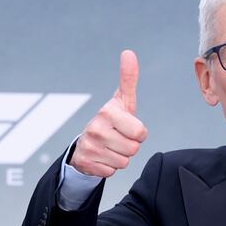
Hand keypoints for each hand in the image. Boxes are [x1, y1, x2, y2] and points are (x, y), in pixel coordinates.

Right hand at [69, 50, 146, 176]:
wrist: (85, 143)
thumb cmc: (111, 120)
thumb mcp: (122, 100)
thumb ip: (128, 78)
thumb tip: (129, 52)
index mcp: (107, 112)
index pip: (140, 133)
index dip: (138, 133)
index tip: (127, 127)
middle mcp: (96, 128)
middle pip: (133, 149)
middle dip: (129, 146)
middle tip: (117, 138)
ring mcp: (89, 147)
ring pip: (124, 162)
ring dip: (120, 157)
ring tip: (110, 147)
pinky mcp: (86, 163)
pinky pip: (111, 172)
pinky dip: (109, 167)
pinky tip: (102, 157)